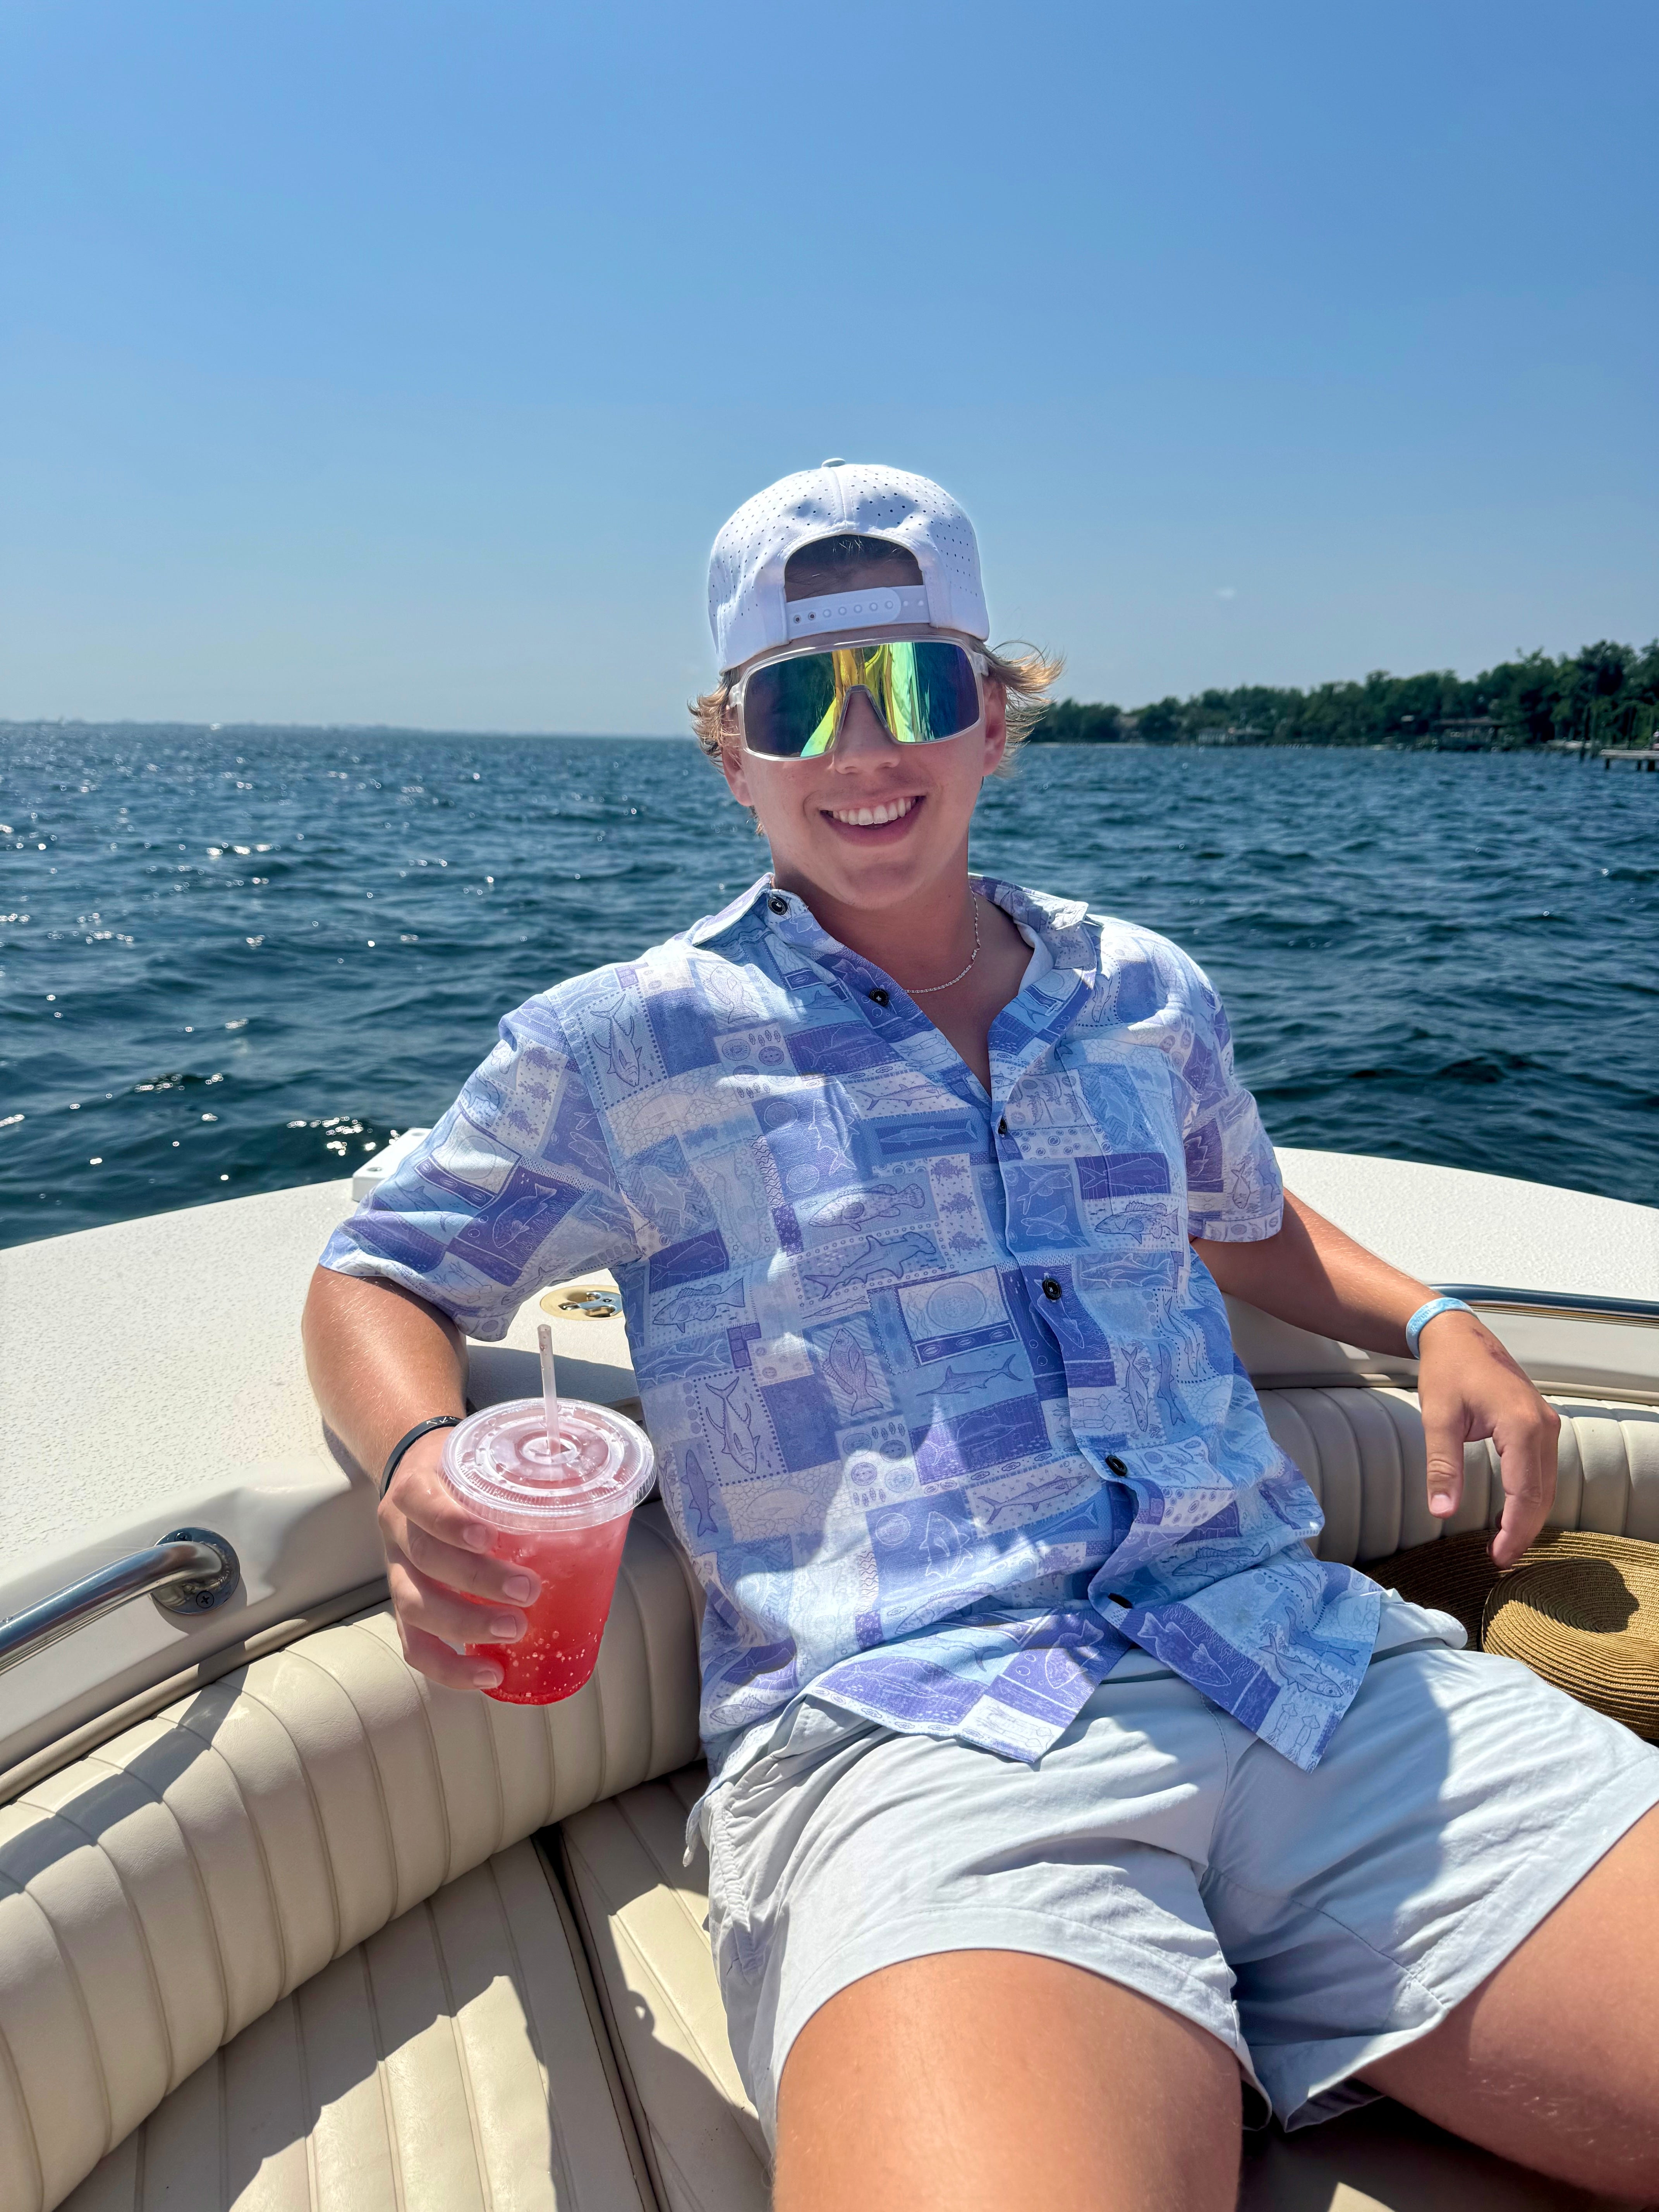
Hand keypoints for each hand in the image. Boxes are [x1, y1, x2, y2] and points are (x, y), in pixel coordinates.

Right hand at [376, 1427, 541, 1690]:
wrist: (413, 1474)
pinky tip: (488, 1675)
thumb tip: (589, 1477)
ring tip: (514, 1632)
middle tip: (527, 1592)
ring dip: (465, 1626)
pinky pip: (415, 1644)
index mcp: (416, 1488)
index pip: (422, 1502)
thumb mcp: (480, 1457)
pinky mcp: (405, 1605)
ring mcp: (397, 1571)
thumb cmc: (461, 1473)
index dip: (450, 1522)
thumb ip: (523, 1469)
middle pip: (426, 1559)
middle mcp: (400, 1531)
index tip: (488, 1536)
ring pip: (414, 1606)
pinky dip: (448, 1667)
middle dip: (476, 1580)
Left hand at [1417, 1310, 1559, 1566]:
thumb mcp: (1437, 1419)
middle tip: (1499, 1558)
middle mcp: (1544, 1427)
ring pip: (1546, 1485)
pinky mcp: (1542, 1425)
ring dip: (1528, 1516)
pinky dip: (1531, 1496)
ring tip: (1503, 1543)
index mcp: (1522, 1427)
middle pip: (1541, 1495)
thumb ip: (1443, 1466)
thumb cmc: (1448, 1372)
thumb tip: (1442, 1511)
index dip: (1514, 1531)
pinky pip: (1543, 1470)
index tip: (1497, 1557)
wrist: (1460, 1336)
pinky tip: (1512, 1513)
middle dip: (1523, 1531)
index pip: (1525, 1494)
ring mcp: (1547, 1425)